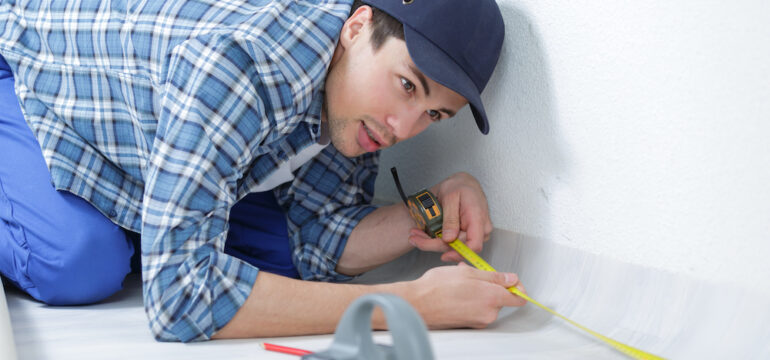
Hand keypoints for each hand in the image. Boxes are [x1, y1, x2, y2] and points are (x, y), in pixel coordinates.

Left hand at [408, 172, 492, 261]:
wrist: (463, 184)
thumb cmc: (459, 187)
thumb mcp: (450, 198)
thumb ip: (450, 219)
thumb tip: (449, 239)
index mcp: (478, 219)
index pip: (474, 245)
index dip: (458, 253)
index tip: (442, 255)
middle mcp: (480, 230)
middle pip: (458, 248)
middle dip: (434, 244)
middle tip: (414, 238)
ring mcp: (474, 234)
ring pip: (453, 247)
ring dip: (432, 243)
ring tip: (415, 235)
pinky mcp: (467, 235)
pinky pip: (452, 243)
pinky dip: (437, 240)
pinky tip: (424, 235)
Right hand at [409, 263, 526, 328]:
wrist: (417, 304)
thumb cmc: (437, 287)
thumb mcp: (468, 272)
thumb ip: (494, 276)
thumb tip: (512, 279)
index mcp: (492, 297)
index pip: (519, 297)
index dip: (516, 287)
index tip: (509, 280)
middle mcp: (488, 313)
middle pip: (501, 299)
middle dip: (490, 286)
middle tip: (473, 275)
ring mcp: (479, 321)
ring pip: (487, 303)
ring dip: (479, 292)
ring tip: (460, 282)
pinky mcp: (469, 325)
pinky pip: (477, 310)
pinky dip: (471, 301)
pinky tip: (456, 292)